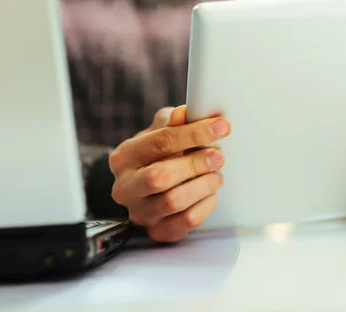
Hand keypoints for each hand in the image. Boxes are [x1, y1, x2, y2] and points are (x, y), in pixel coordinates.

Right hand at [109, 106, 230, 241]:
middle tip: (218, 156)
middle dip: (195, 164)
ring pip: (172, 202)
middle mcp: (125, 187)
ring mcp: (139, 212)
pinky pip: (184, 223)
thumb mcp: (162, 130)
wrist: (150, 183)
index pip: (160, 142)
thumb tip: (183, 113)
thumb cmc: (159, 153)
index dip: (194, 133)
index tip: (221, 127)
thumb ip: (173, 121)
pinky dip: (204, 206)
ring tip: (216, 175)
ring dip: (202, 186)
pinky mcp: (157, 231)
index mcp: (124, 157)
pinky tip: (211, 194)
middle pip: (160, 177)